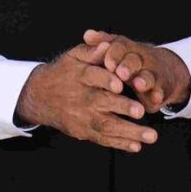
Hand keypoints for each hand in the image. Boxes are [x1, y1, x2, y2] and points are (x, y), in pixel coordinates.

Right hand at [15, 41, 157, 152]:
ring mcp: (82, 117)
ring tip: (150, 136)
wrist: (40, 96)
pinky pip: (102, 138)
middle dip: (122, 107)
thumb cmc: (64, 72)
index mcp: (80, 75)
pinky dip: (119, 143)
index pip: (92, 76)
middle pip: (101, 103)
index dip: (106, 80)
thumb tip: (107, 44)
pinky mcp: (83, 131)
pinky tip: (136, 146)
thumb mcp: (73, 56)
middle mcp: (81, 97)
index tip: (120, 84)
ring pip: (106, 125)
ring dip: (129, 132)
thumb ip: (92, 51)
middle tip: (140, 111)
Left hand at [82, 29, 190, 112]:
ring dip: (144, 80)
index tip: (107, 63)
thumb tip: (87, 34)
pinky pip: (160, 90)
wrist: (163, 69)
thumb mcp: (117, 49)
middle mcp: (140, 59)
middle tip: (121, 73)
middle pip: (134, 60)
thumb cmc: (130, 59)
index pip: (120, 47)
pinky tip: (155, 99)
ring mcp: (152, 73)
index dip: (114, 54)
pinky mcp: (160, 88)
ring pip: (148, 75)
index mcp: (127, 49)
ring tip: (138, 85)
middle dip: (128, 66)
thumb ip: (102, 42)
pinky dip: (158, 94)